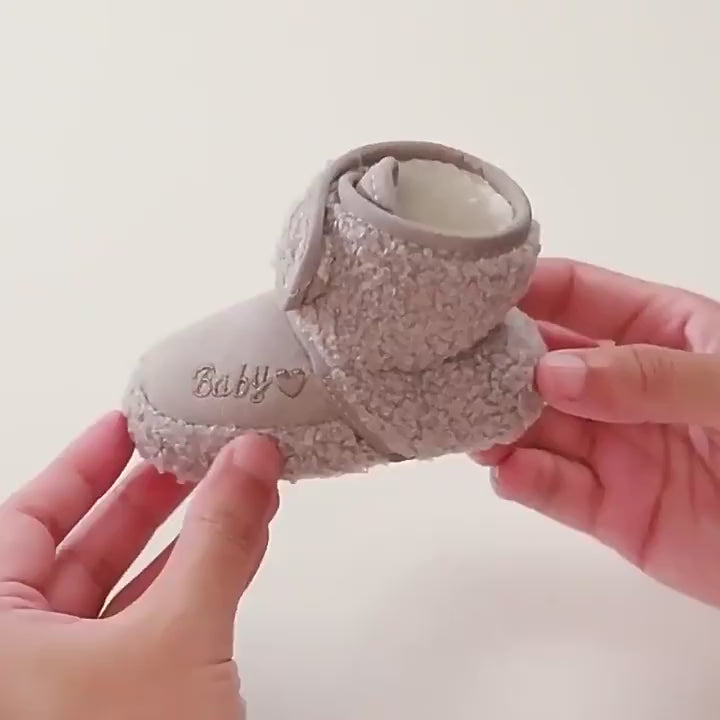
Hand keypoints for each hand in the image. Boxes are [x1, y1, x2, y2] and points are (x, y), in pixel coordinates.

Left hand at [0, 413, 281, 718]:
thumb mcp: (176, 635)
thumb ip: (217, 540)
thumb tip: (248, 462)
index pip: (27, 520)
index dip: (82, 465)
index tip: (125, 427)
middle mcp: (25, 661)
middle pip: (82, 552)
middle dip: (147, 499)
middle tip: (188, 457)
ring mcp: (74, 689)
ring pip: (127, 591)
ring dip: (187, 541)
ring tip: (230, 493)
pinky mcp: (123, 708)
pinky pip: (156, 627)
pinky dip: (198, 586)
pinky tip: (236, 552)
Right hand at [475, 258, 719, 607]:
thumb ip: (651, 376)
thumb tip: (558, 373)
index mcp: (660, 334)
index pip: (578, 297)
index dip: (526, 290)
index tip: (476, 293)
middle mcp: (626, 387)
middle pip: (545, 364)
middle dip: (499, 362)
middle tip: (458, 364)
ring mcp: (615, 447)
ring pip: (538, 427)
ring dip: (500, 424)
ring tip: (473, 423)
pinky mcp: (611, 509)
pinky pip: (555, 490)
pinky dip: (525, 481)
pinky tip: (506, 471)